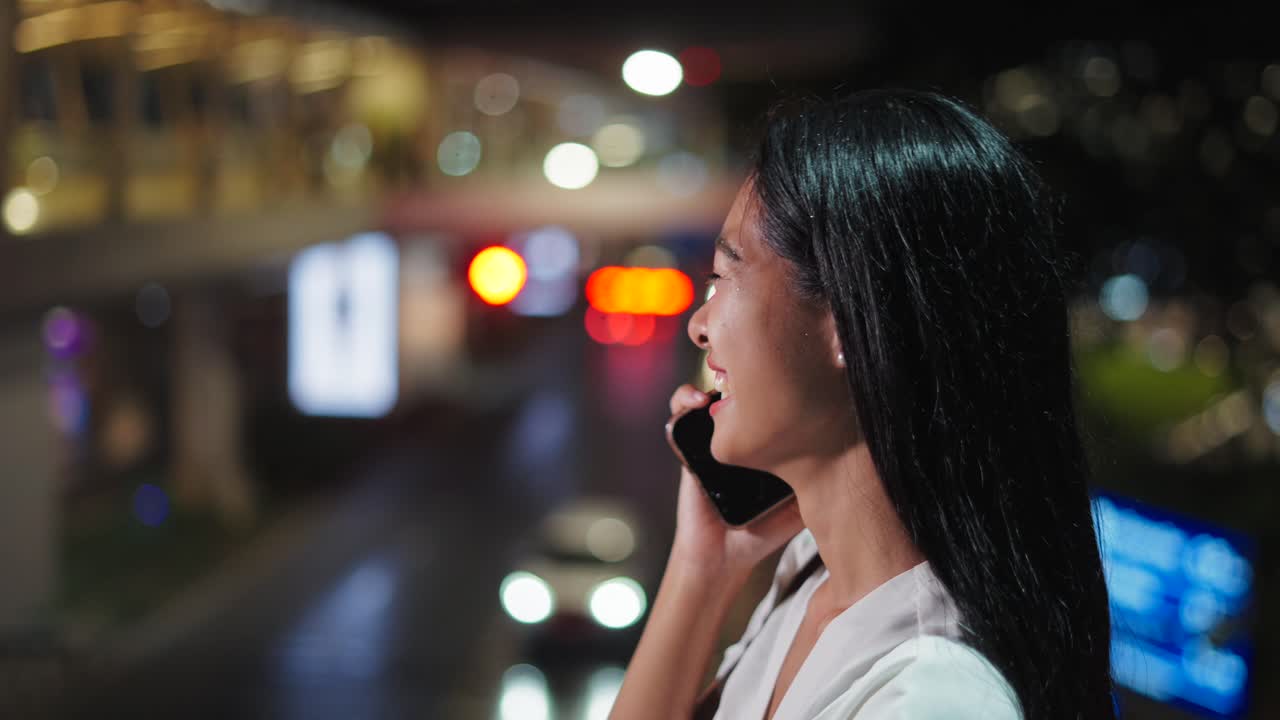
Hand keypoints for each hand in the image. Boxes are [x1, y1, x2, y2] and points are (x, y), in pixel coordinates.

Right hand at [665, 384, 804, 584]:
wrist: (724, 555)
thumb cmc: (763, 531)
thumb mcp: (802, 502)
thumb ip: (820, 480)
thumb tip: (854, 456)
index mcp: (766, 440)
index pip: (769, 399)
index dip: (776, 381)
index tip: (787, 371)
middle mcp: (740, 434)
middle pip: (740, 388)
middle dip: (746, 370)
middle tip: (757, 370)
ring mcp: (712, 437)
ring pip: (709, 391)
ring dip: (712, 377)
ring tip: (721, 380)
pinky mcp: (686, 445)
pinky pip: (679, 413)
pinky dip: (684, 400)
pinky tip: (696, 401)